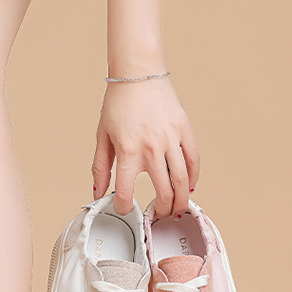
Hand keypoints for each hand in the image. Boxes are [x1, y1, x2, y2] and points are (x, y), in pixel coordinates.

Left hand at [92, 77, 199, 217]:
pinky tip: (188, 187)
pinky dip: (193, 178)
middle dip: (161, 211)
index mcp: (128, 151)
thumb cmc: (118, 104)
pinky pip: (193, 160)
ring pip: (182, 181)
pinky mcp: (184, 130)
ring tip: (177, 209)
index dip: (124, 207)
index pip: (126, 192)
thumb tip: (97, 193)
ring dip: (181, 201)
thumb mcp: (102, 136)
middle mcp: (151, 148)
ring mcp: (171, 140)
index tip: (124, 208)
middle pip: (163, 192)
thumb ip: (100, 167)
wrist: (138, 75)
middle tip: (159, 216)